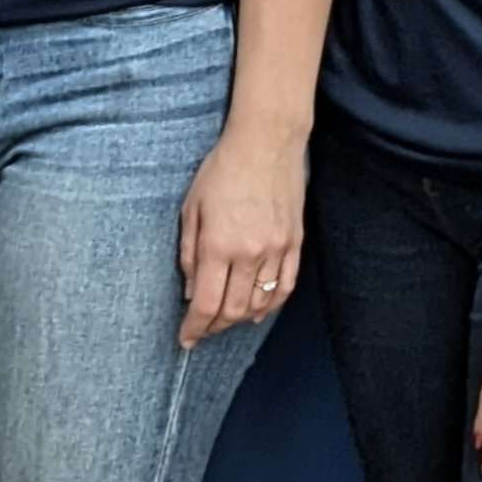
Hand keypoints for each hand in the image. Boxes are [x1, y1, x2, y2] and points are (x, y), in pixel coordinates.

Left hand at [178, 105, 306, 346]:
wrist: (266, 142)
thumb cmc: (222, 170)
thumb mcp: (191, 208)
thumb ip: (189, 254)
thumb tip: (190, 293)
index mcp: (219, 244)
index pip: (206, 304)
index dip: (195, 328)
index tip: (186, 339)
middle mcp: (250, 253)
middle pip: (233, 311)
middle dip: (214, 327)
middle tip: (203, 330)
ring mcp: (277, 250)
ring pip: (260, 304)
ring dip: (239, 319)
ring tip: (225, 321)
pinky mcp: (295, 243)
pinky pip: (285, 287)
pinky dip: (270, 306)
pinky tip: (257, 311)